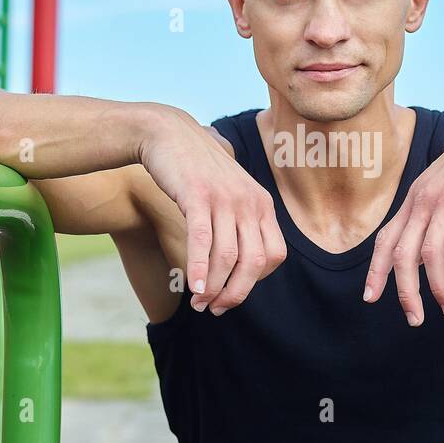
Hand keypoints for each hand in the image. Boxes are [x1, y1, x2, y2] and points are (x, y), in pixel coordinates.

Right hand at [137, 105, 286, 314]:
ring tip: (199, 303)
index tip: (232, 293)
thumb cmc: (198, 172)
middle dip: (235, 293)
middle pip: (254, 262)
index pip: (274, 256)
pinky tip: (192, 287)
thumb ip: (240, 224)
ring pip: (228, 256)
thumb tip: (237, 268)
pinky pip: (203, 240)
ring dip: (213, 287)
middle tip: (215, 309)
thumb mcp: (230, 195)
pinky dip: (199, 269)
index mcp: (262, 204)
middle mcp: (250, 202)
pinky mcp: (198, 195)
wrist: (169, 134)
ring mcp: (225, 198)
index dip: (255, 282)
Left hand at [362, 106, 443, 324]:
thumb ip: (433, 211)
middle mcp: (423, 200)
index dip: (375, 271)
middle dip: (405, 292)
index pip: (385, 240)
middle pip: (402, 254)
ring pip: (430, 253)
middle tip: (415, 319)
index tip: (370, 298)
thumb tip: (426, 244)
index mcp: (414, 199)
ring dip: (439, 287)